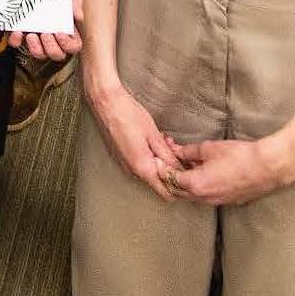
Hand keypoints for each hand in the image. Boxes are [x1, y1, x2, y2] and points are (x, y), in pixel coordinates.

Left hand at [8, 0, 83, 60]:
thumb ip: (75, 2)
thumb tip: (79, 16)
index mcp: (67, 31)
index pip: (73, 47)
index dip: (67, 44)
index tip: (59, 32)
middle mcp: (53, 39)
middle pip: (57, 55)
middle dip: (51, 47)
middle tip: (45, 34)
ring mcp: (37, 38)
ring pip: (39, 54)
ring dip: (36, 48)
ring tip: (32, 35)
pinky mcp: (21, 34)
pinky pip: (17, 44)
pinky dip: (16, 40)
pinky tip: (17, 32)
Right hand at [86, 77, 185, 200]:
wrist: (105, 103)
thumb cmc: (128, 114)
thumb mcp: (154, 135)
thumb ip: (167, 156)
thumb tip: (179, 170)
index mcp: (142, 167)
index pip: (165, 192)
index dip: (179, 188)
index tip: (189, 176)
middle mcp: (131, 170)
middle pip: (158, 182)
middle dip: (171, 171)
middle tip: (179, 153)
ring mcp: (124, 164)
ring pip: (149, 171)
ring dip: (161, 162)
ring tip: (166, 142)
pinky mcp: (121, 156)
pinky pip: (140, 163)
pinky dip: (150, 157)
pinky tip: (153, 141)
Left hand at [172, 135, 294, 206]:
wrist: (268, 167)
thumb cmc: (240, 156)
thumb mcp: (210, 148)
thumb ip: (188, 151)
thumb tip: (177, 151)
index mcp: (195, 185)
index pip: (169, 180)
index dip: (161, 168)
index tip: (156, 159)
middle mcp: (203, 198)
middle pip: (177, 191)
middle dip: (169, 178)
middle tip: (165, 163)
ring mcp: (216, 202)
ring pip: (191, 196)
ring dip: (183, 184)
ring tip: (181, 167)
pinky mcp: (227, 201)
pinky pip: (205, 197)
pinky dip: (197, 187)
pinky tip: (199, 173)